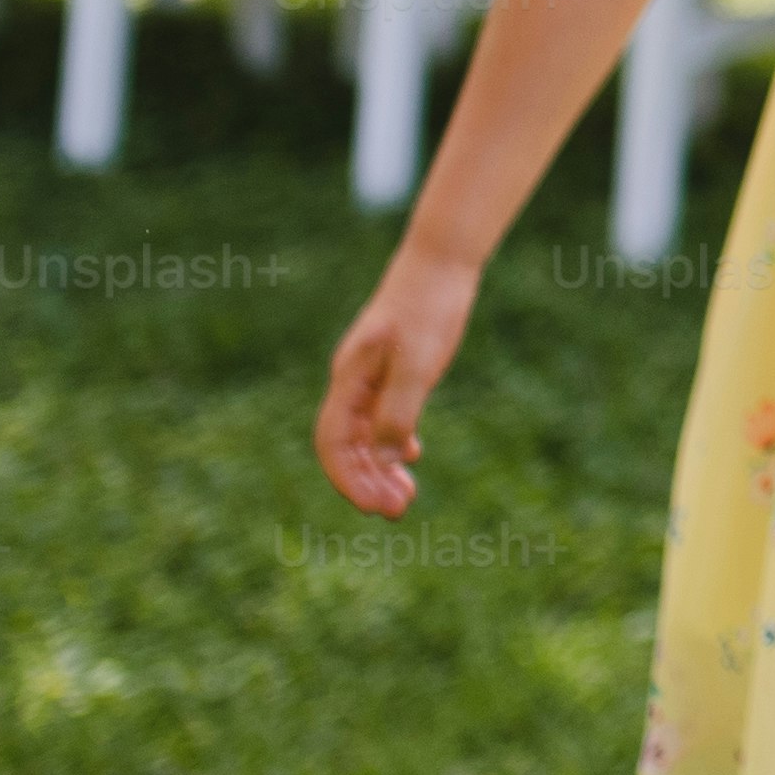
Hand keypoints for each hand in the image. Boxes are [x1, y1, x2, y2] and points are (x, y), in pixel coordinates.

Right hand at [317, 254, 479, 517]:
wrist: (442, 262)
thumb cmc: (429, 307)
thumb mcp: (419, 362)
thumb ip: (399, 409)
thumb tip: (386, 456)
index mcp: (349, 379)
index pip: (333, 444)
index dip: (349, 480)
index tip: (376, 507)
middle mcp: (353, 381)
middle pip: (347, 446)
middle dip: (367, 482)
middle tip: (398, 512)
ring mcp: (373, 376)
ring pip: (366, 434)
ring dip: (381, 468)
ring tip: (405, 498)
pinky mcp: (395, 369)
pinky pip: (384, 416)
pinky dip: (394, 442)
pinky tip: (413, 457)